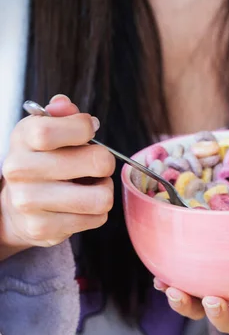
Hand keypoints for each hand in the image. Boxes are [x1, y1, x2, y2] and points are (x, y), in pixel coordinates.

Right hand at [0, 95, 114, 256]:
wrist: (16, 207)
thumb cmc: (41, 161)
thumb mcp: (46, 130)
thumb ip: (62, 115)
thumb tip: (65, 105)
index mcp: (23, 138)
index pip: (52, 130)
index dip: (84, 128)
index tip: (90, 130)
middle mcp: (20, 170)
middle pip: (96, 161)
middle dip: (105, 162)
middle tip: (96, 164)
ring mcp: (29, 202)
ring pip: (101, 197)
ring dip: (104, 190)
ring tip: (91, 186)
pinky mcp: (44, 229)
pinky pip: (97, 218)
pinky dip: (97, 212)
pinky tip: (81, 206)